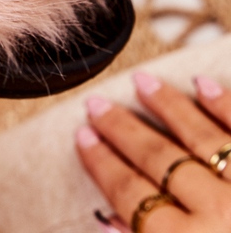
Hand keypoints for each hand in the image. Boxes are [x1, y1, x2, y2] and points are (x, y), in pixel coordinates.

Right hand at [76, 72, 230, 231]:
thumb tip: (108, 223)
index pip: (129, 192)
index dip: (101, 162)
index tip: (84, 137)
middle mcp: (216, 211)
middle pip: (156, 157)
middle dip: (122, 128)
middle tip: (98, 104)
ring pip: (199, 135)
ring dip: (166, 104)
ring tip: (142, 81)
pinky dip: (223, 104)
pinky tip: (202, 85)